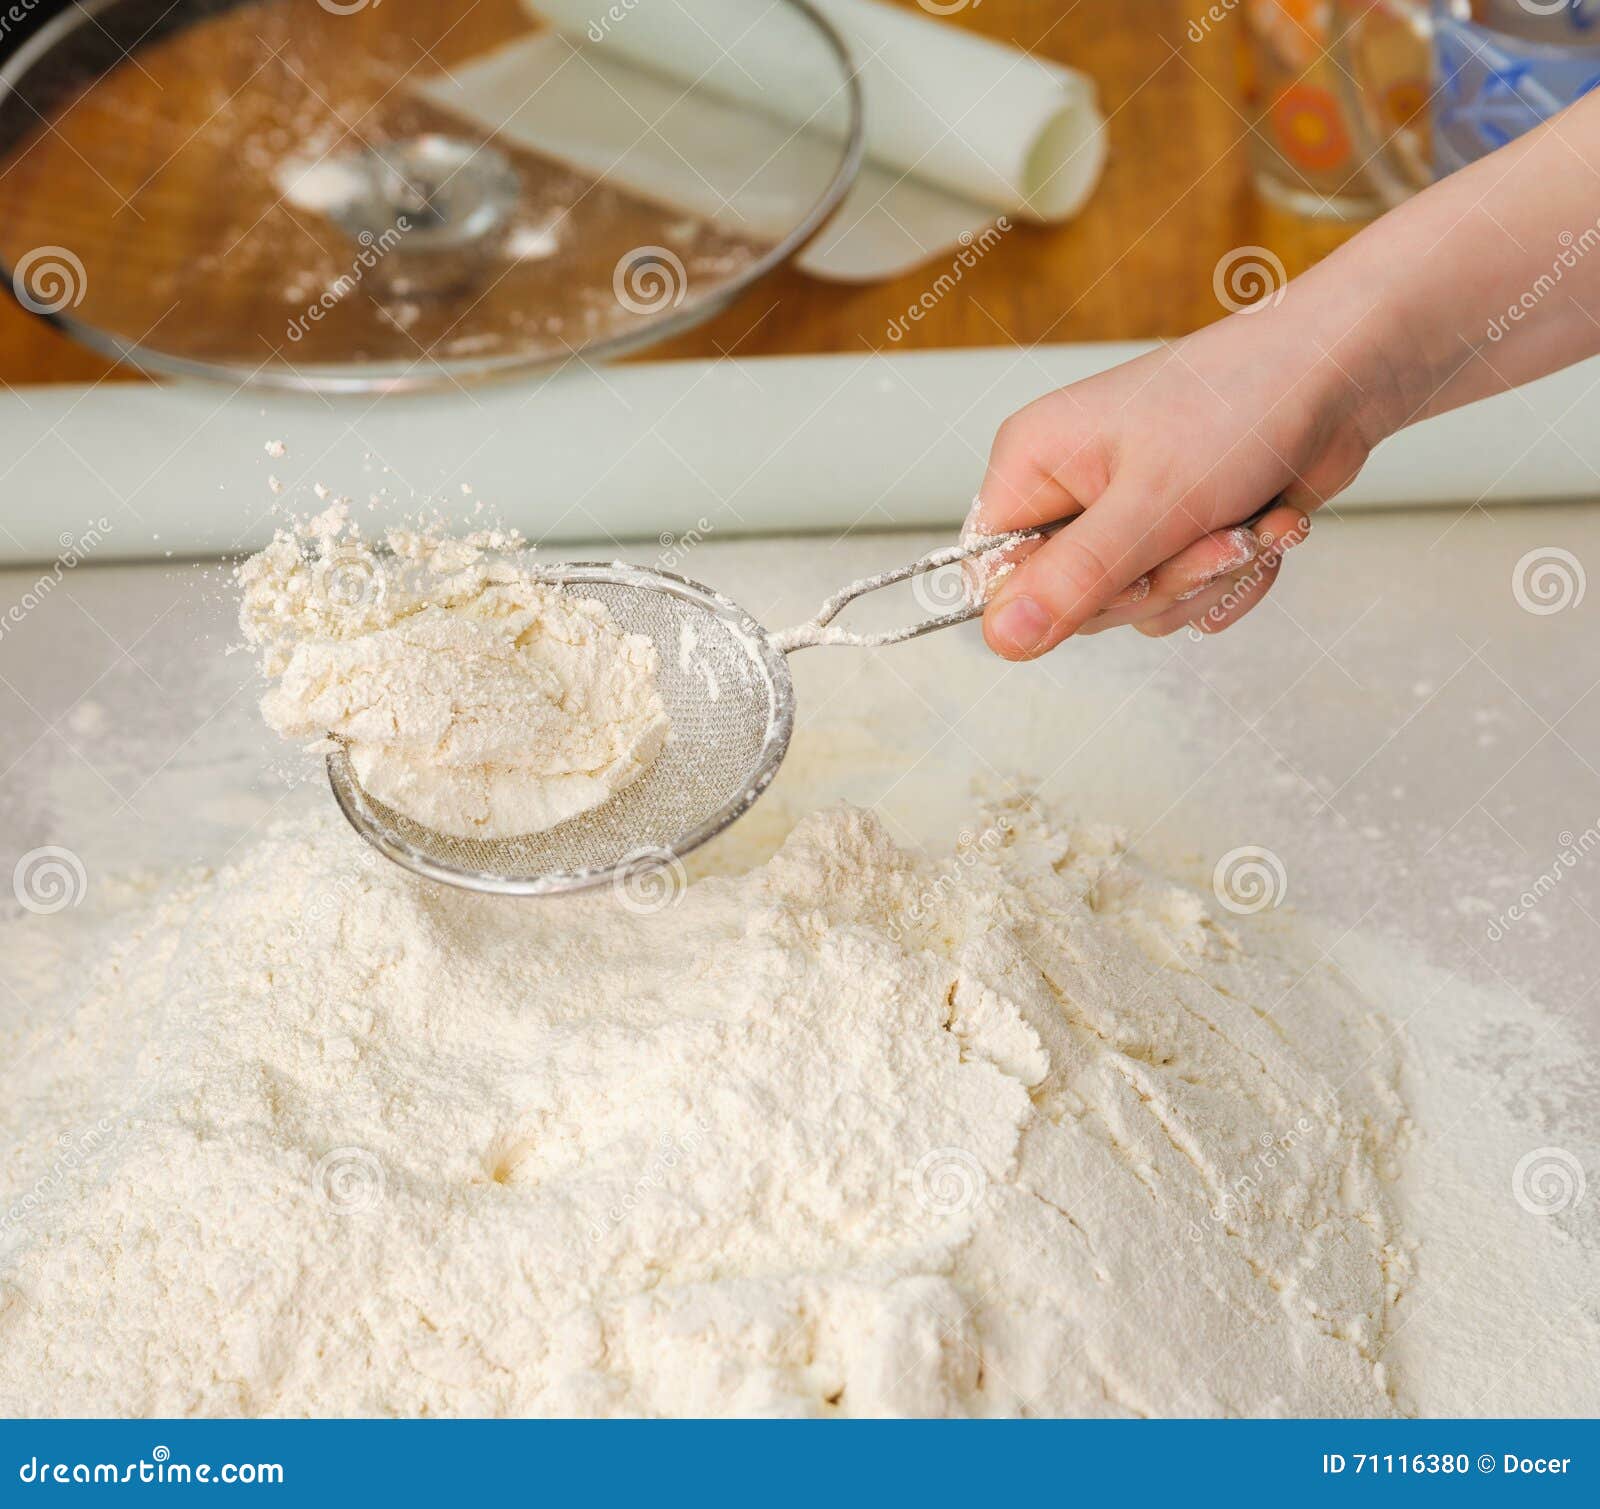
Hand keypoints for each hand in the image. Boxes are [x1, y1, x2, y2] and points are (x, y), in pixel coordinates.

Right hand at [972, 303, 1390, 658]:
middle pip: (1071, 603)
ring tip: (1243, 521)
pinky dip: (1231, 578)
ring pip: (1135, 608)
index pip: (990, 575)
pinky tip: (1261, 527)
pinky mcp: (1173, 535)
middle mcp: (1068, 491)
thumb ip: (1074, 578)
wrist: (1341, 373)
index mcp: (1033, 465)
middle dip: (1154, 583)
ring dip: (1204, 578)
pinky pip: (1181, 602)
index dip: (1047, 600)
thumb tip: (1001, 640)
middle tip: (1205, 535)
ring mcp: (1121, 515)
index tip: (1116, 580)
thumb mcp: (1153, 502)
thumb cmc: (1243, 405)